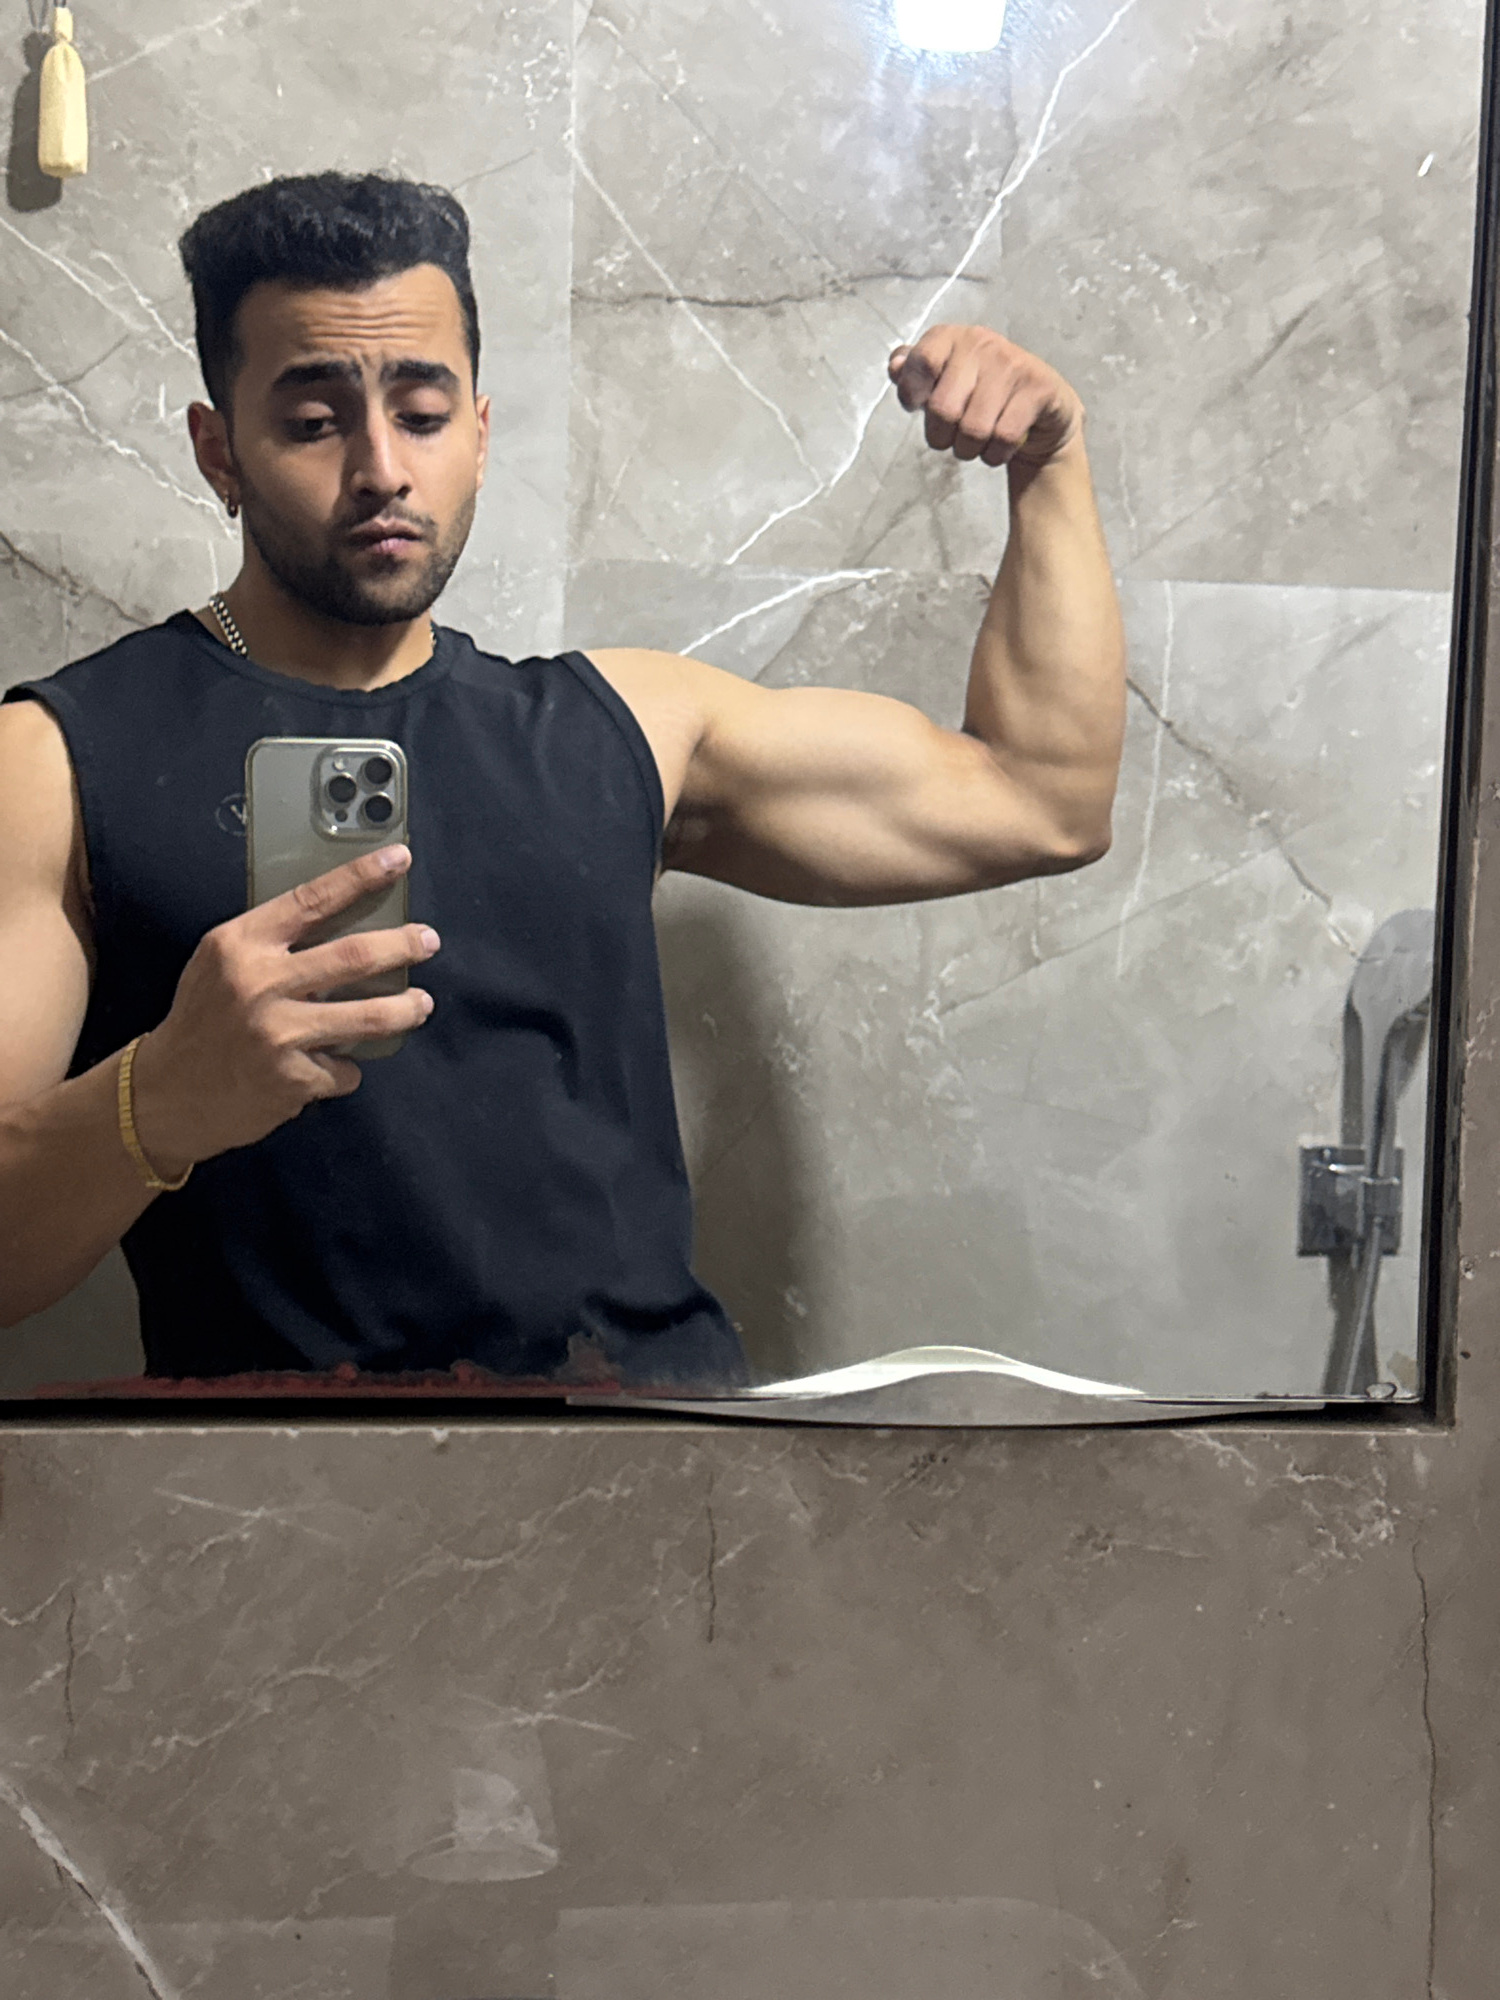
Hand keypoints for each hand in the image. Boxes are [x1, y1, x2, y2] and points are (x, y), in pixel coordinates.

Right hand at [129, 845, 437, 1175]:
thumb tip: (346, 924)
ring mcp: (277, 1034)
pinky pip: (344, 1069)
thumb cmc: (202, 1021)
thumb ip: (272, 944)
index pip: (311, 899)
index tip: (397, 859)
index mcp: (240, 944)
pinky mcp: (291, 1079)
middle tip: (427, 941)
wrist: (163, 1094)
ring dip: (405, 1010)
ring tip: (420, 1005)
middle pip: (355, 956)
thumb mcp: (221, 964)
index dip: (361, 877)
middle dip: (402, 946)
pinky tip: (328, 1066)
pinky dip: (344, 1068)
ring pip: (369, 1017)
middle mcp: (259, 984)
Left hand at [888, 324, 1083, 467]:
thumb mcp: (943, 381)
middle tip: (951, 437)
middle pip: (942, 409)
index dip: (912, 394)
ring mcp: (1012, 364)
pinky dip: (995, 454)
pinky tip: (998, 447)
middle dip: (941, 437)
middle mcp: (982, 343)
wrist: (1041, 409)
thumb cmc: (981, 395)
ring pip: (974, 429)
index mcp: (952, 338)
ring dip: (969, 450)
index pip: (921, 363)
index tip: (918, 406)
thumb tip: (896, 366)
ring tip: (975, 443)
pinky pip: (1004, 437)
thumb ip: (914, 372)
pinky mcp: (1038, 388)